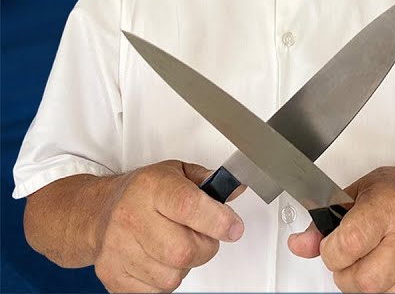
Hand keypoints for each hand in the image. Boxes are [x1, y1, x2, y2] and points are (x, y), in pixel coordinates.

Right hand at [92, 160, 243, 292]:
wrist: (98, 211)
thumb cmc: (142, 193)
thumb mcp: (176, 173)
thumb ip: (209, 181)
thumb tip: (235, 190)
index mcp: (151, 187)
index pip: (188, 206)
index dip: (218, 221)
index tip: (233, 228)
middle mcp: (131, 217)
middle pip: (184, 251)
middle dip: (205, 247)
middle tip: (202, 236)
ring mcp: (118, 249)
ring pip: (172, 276)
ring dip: (185, 266)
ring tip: (175, 245)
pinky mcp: (112, 275)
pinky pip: (156, 291)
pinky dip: (166, 279)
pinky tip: (159, 259)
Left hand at [288, 167, 394, 292]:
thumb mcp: (357, 194)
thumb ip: (324, 222)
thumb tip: (300, 244)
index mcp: (389, 206)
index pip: (348, 245)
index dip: (331, 251)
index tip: (332, 245)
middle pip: (364, 281)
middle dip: (346, 276)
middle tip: (351, 259)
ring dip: (365, 287)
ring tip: (370, 264)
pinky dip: (387, 290)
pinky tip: (389, 270)